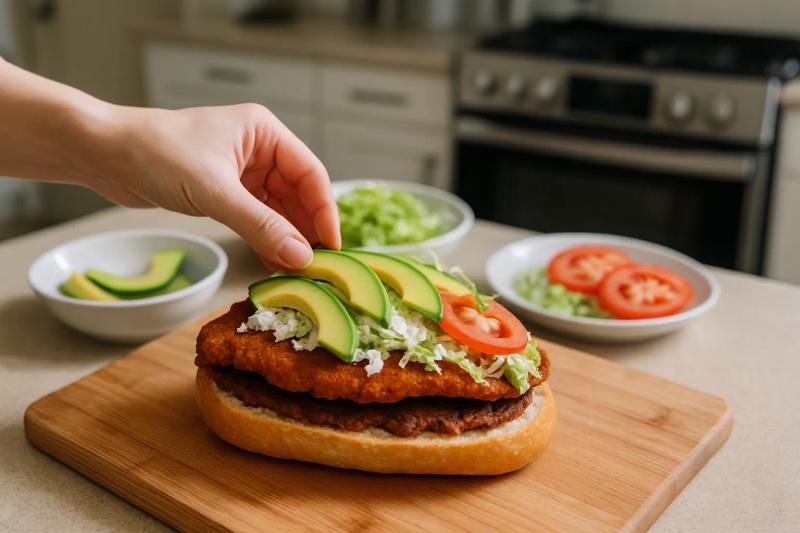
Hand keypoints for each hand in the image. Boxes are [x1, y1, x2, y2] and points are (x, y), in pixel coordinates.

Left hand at [89, 103, 339, 269]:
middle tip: (317, 267)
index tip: (332, 248)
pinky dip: (264, 239)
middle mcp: (258, 149)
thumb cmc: (156, 154)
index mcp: (264, 132)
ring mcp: (242, 171)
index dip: (325, 212)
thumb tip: (300, 258)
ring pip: (278, 210)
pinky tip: (272, 263)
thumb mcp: (215, 192)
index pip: (311, 174)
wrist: (104, 154)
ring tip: (297, 272)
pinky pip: (256, 218)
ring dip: (286, 239)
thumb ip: (261, 226)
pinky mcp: (225, 191)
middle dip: (306, 230)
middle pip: (298, 194)